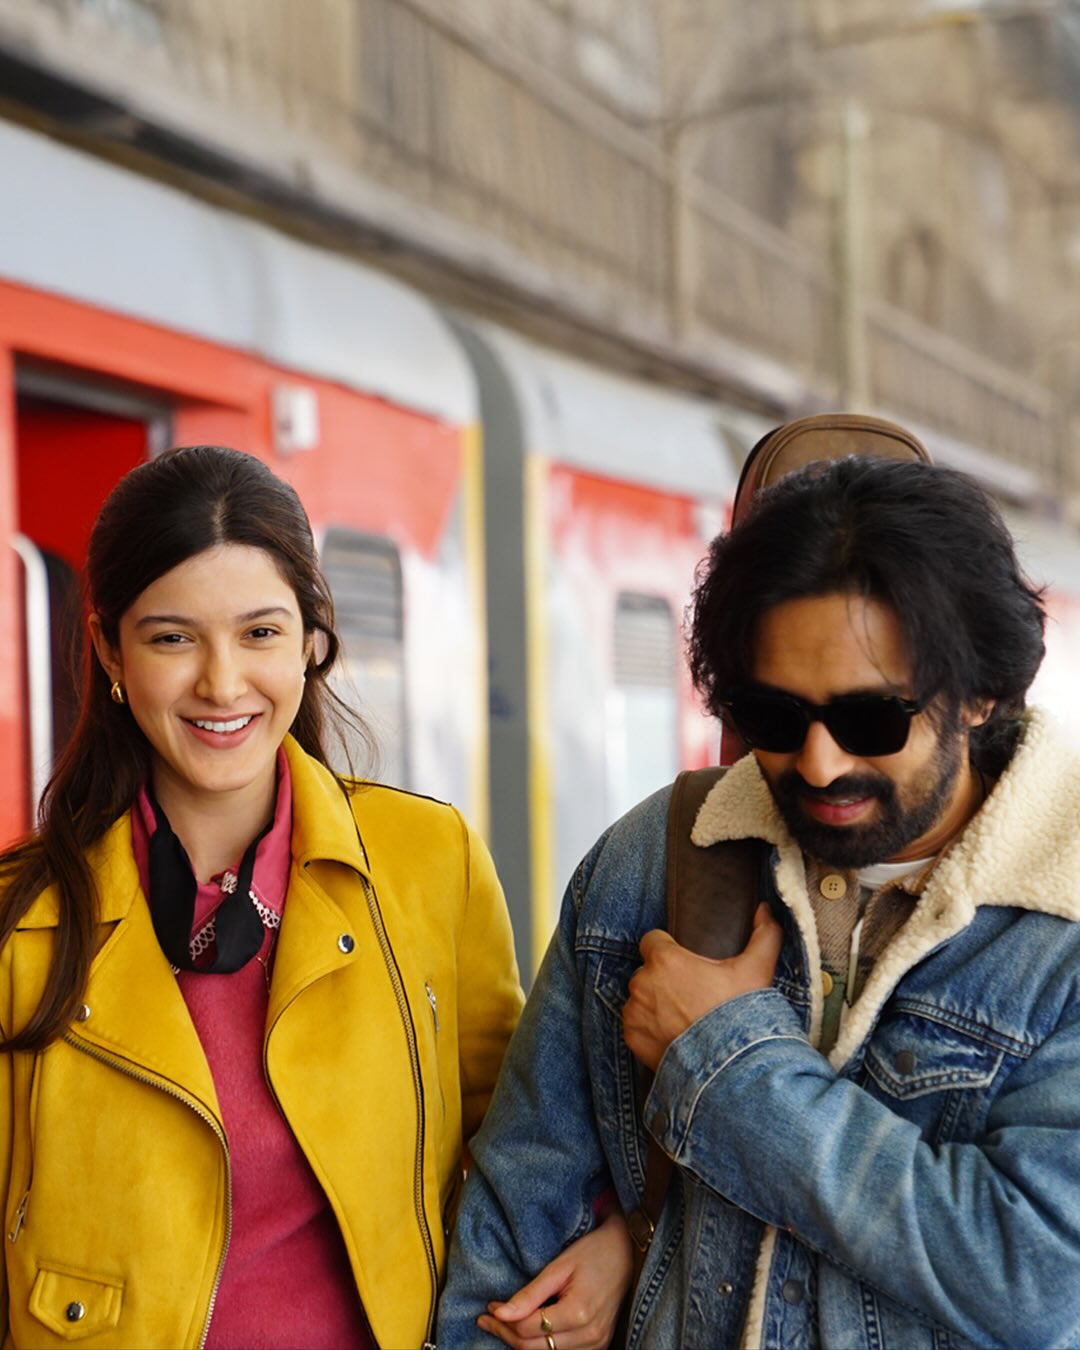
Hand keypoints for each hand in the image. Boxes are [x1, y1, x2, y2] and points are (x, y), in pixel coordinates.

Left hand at [476, 1211, 632, 1348]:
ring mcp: (596, 1344)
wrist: (627, 1252)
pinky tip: (529, 1331)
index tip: (489, 1306)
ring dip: (521, 1343)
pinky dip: (543, 1346)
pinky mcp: (599, 1345)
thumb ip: (530, 1293)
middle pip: (534, 1348)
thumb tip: (500, 1312)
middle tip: (488, 1317)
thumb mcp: (559, 1266)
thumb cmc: (593, 1252)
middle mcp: (590, 1335)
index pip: (528, 1329)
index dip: (503, 1321)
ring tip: (505, 1324)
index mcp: (579, 1312)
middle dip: (506, 1334)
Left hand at [622, 902, 782, 1071]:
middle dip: (663, 980)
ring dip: (654, 1004)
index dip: (668, 949)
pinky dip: (649, 1030)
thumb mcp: (757, 971)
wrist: (731, 1068)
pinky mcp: (632, 1038)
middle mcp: (642, 983)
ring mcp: (634, 1012)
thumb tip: (766, 909)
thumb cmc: (740, 1015)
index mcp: (665, 960)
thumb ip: (763, 935)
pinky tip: (674, 1036)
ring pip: (639, 999)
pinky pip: (635, 1026)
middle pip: (646, 971)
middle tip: (691, 995)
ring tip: (683, 1019)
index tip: (684, 964)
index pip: (652, 941)